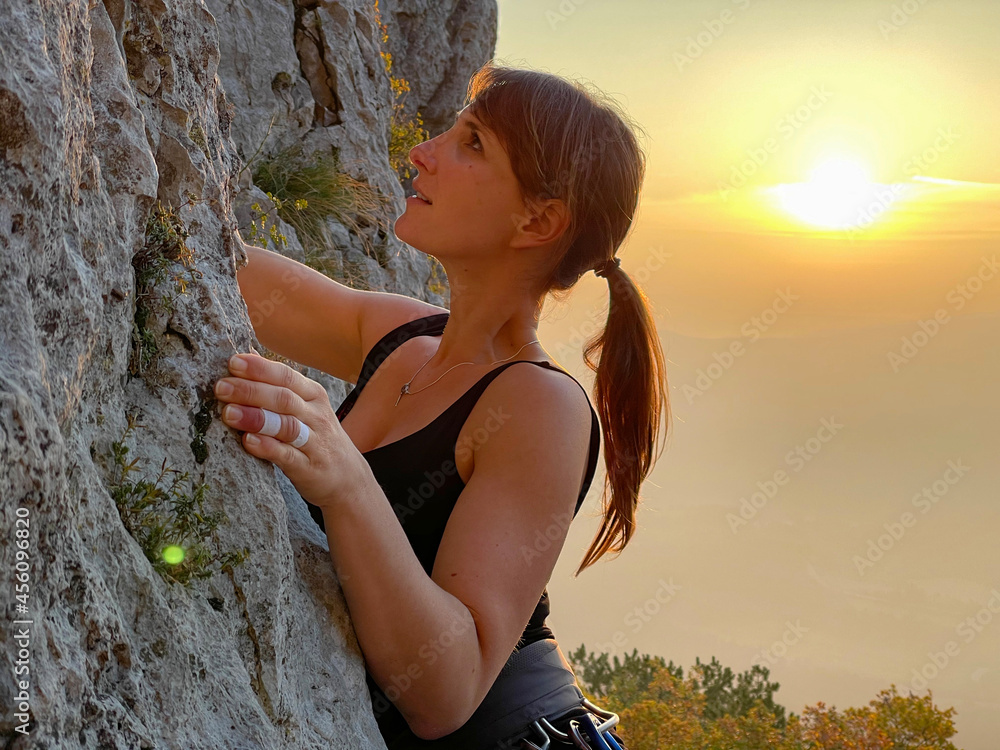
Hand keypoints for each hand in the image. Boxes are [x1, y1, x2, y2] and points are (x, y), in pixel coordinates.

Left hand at [214, 352, 366, 510]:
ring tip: (229, 412)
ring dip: (256, 417)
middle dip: (251, 391)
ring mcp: (314, 442)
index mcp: (314, 395)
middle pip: (284, 398)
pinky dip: (268, 447)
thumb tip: (249, 356)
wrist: (349, 478)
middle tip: (221, 387)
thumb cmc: (318, 437)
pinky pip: (287, 455)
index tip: (233, 363)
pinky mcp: (308, 467)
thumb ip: (280, 386)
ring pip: (286, 426)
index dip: (260, 369)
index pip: (287, 376)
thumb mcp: (307, 406)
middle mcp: (316, 415)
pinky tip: (248, 441)